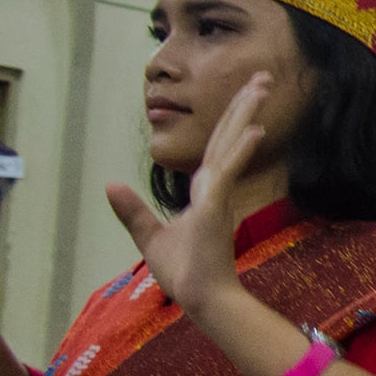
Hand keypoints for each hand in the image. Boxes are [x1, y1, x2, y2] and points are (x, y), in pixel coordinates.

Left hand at [103, 73, 267, 310]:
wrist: (200, 299)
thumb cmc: (184, 273)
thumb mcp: (150, 237)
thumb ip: (132, 209)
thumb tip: (110, 184)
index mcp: (204, 191)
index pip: (218, 146)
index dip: (232, 120)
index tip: (247, 97)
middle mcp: (214, 187)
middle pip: (229, 136)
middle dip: (245, 104)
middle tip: (265, 76)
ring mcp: (218, 195)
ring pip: (231, 144)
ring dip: (246, 113)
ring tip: (263, 85)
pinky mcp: (215, 207)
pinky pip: (226, 172)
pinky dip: (240, 150)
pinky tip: (252, 130)